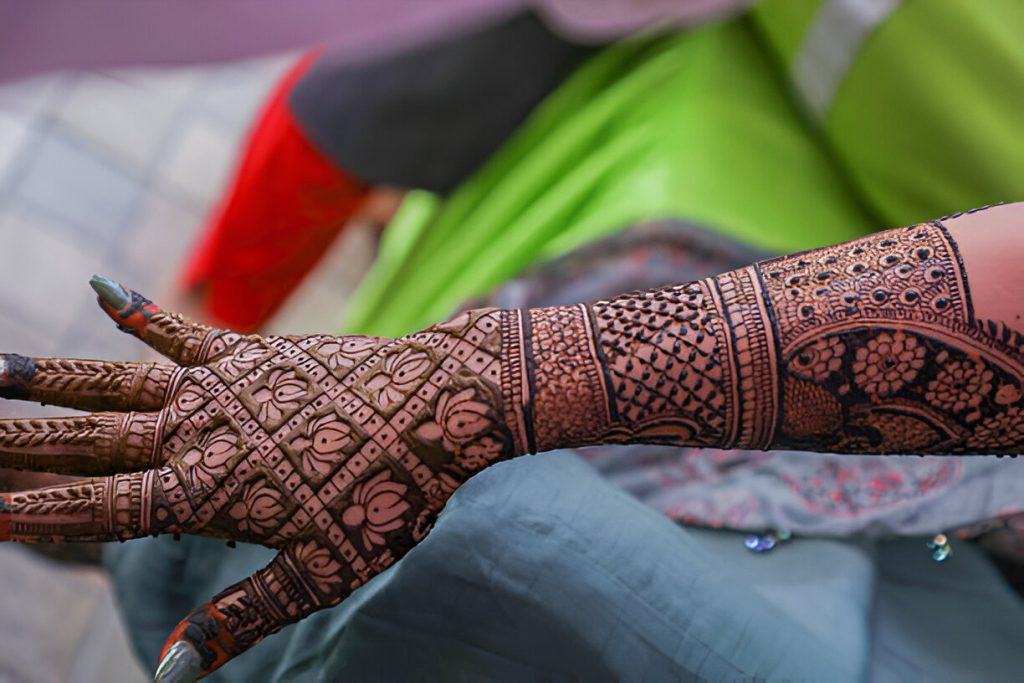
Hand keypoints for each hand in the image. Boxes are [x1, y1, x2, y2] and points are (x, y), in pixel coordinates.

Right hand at [0, 276, 513, 680]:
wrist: (445, 406)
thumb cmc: (390, 496)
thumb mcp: (321, 572)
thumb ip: (241, 614)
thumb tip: (171, 672)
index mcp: (207, 494)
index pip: (97, 510)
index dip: (30, 512)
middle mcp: (198, 434)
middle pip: (87, 441)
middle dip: (17, 441)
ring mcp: (222, 387)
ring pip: (116, 381)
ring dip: (49, 379)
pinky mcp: (253, 354)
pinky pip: (183, 332)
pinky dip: (140, 312)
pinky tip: (104, 288)